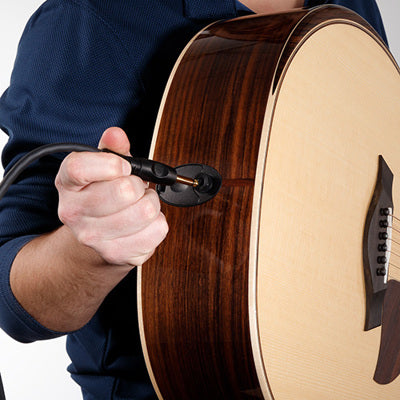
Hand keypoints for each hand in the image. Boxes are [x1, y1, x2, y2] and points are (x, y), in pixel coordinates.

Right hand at [55, 127, 168, 266]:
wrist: (96, 239)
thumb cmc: (104, 196)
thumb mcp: (104, 168)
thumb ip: (112, 149)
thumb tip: (116, 134)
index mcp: (68, 184)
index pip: (80, 168)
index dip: (111, 164)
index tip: (124, 166)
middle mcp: (74, 213)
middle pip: (124, 191)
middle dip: (139, 185)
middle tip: (135, 188)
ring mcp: (94, 238)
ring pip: (146, 211)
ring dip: (151, 203)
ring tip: (140, 204)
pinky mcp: (117, 254)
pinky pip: (158, 230)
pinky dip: (158, 223)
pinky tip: (144, 223)